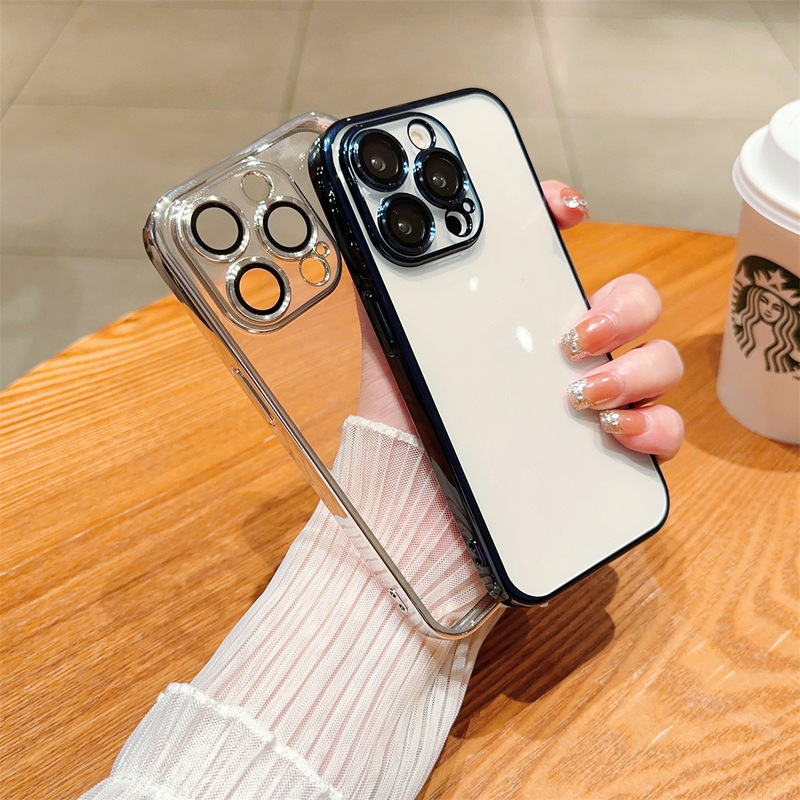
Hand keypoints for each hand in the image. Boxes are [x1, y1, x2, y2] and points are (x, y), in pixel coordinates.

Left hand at [357, 181, 683, 460]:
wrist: (413, 502)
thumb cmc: (407, 426)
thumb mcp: (394, 350)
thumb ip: (390, 293)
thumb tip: (380, 236)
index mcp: (525, 324)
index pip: (566, 260)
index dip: (574, 224)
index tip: (566, 211)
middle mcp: (569, 358)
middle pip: (635, 303)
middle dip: (620, 308)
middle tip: (573, 337)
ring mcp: (598, 405)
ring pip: (661, 361)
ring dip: (636, 368)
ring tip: (581, 393)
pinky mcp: (612, 458)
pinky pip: (666, 432)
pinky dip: (654, 425)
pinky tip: (614, 430)